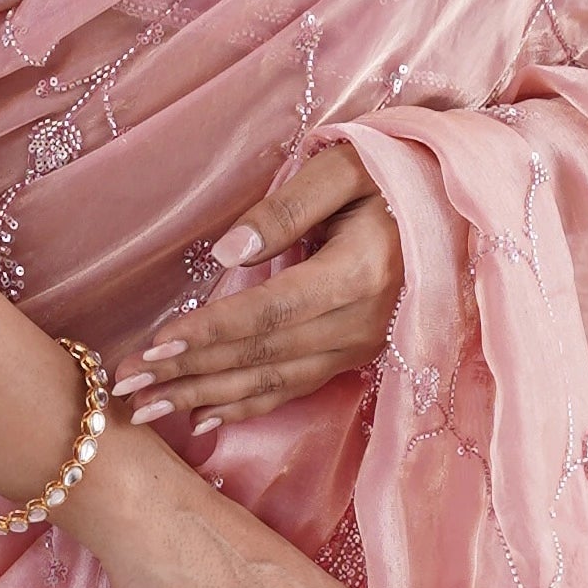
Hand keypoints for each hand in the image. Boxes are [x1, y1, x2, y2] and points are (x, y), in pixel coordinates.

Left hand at [105, 138, 401, 431]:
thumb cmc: (398, 174)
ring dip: (205, 399)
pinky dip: (246, 407)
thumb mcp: (346, 168)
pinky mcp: (357, 354)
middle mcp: (359, 322)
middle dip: (188, 374)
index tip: (155, 346)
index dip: (211, 333)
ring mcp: (360, 345)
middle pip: (262, 356)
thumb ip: (287, 208)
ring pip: (272, 381)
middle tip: (126, 390)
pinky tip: (203, 420)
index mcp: (358, 274)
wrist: (462, 208)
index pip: (269, 312)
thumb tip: (226, 254)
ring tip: (146, 411)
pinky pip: (295, 389)